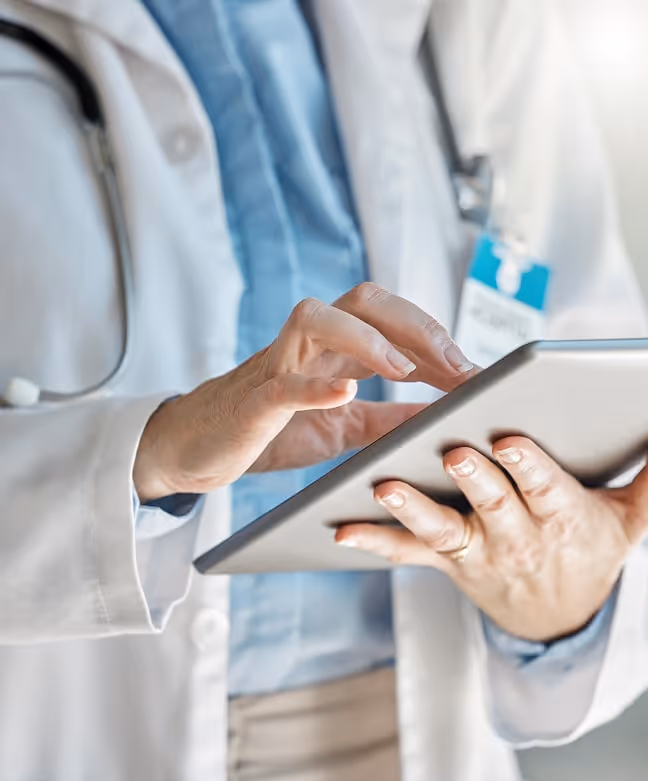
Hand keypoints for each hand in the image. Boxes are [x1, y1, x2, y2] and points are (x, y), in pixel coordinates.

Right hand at [134, 283, 475, 500]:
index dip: (438, 341)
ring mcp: (276, 366)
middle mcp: (308, 345)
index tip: (479, 374)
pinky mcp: (252, 400)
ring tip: (406, 369)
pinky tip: (346, 393)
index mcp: (334, 349)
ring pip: (315, 319)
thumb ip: (386, 418)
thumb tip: (441, 418)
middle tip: (459, 368)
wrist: (196, 449)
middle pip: (363, 302)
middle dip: (416, 326)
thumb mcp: (341, 428)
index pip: (393, 323)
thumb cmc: (268, 430)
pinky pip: (281, 383)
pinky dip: (313, 386)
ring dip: (366, 338)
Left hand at [335, 437, 647, 641]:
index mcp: (561, 518)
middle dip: (472, 480)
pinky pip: (406, 554)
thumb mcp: (630, 522)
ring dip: (411, 509)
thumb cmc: (591, 550)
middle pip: (491, 505)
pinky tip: (340, 529)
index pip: (547, 489)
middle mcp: (514, 536)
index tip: (512, 441)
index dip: (530, 468)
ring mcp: (475, 551)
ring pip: (441, 528)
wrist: (558, 615)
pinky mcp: (444, 561)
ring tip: (382, 488)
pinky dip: (375, 542)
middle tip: (451, 452)